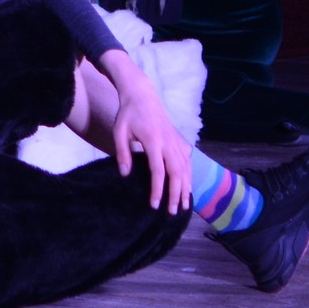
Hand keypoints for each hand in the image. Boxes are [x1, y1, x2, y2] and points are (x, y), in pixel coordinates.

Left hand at [102, 50, 191, 211]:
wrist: (143, 95)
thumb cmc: (127, 114)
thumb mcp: (119, 131)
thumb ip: (122, 153)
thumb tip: (125, 174)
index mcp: (153, 141)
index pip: (158, 170)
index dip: (158, 189)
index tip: (155, 205)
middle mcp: (168, 143)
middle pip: (176, 173)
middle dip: (175, 194)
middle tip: (172, 212)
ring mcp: (176, 141)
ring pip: (185, 169)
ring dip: (186, 188)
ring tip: (184, 206)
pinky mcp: (178, 140)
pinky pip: (187, 162)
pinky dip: (189, 177)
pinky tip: (188, 189)